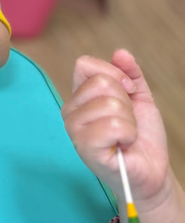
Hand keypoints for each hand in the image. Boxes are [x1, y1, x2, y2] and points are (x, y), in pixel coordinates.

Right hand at [62, 50, 171, 208]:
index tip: (129, 92)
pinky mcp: (85, 147)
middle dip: (126, 102)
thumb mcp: (140, 99)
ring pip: (110, 104)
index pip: (84, 65)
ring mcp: (75, 129)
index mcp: (80, 97)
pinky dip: (128, 134)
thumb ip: (131, 74)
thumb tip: (121, 53)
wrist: (152, 170)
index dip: (114, 73)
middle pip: (101, 83)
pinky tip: (123, 145)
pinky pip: (112, 126)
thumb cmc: (142, 137)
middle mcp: (71, 110)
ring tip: (125, 136)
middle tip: (126, 122)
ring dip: (130, 121)